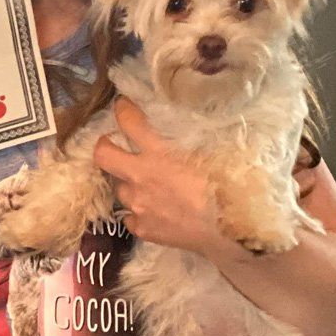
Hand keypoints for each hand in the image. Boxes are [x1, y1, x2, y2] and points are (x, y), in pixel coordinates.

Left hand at [93, 98, 224, 254]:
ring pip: (118, 188)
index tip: (123, 106)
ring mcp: (138, 205)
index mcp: (159, 151)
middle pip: (103, 155)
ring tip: (143, 183)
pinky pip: (130, 217)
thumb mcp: (217, 148)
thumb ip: (196, 135)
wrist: (233, 230)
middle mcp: (141, 176)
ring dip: (127, 182)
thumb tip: (193, 121)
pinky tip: (153, 212)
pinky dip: (138, 213)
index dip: (123, 110)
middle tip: (113, 144)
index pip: (128, 121)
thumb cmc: (231, 184)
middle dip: (104, 146)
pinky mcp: (143, 229)